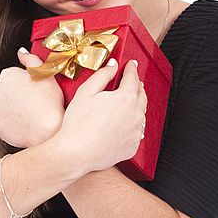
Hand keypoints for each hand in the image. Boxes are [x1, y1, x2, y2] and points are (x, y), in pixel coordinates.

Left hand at [0, 48, 64, 147]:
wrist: (47, 131)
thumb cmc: (50, 102)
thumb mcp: (46, 74)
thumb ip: (31, 59)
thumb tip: (20, 51)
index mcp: (8, 74)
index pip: (13, 77)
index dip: (26, 85)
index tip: (35, 92)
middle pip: (5, 91)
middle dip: (15, 96)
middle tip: (32, 104)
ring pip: (1, 107)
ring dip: (10, 110)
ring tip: (27, 116)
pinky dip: (8, 124)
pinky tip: (21, 125)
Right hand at [56, 59, 147, 173]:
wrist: (75, 153)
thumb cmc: (78, 123)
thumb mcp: (86, 91)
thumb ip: (103, 75)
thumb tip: (113, 65)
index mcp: (126, 98)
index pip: (133, 78)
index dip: (132, 69)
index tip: (132, 64)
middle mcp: (136, 115)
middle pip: (142, 96)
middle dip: (138, 86)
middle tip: (134, 81)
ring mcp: (135, 133)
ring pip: (141, 115)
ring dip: (137, 106)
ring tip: (131, 102)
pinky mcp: (132, 147)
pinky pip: (136, 133)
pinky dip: (133, 126)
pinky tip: (125, 124)